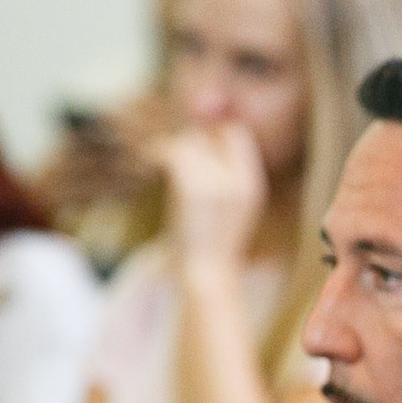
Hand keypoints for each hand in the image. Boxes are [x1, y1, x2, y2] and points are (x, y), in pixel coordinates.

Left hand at [159, 124, 267, 276]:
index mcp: (252, 182)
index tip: (197, 145)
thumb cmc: (212, 242)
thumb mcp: (230, 205)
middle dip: (189, 144)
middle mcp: (238, 178)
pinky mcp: (192, 187)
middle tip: (176, 164)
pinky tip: (149, 163)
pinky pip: (171, 153)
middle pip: (208, 135)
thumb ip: (224, 171)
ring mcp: (216, 182)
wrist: (205, 275)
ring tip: (167, 174)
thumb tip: (200, 127)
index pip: (236, 132)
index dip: (213, 134)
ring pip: (187, 142)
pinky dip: (156, 155)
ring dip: (172, 154)